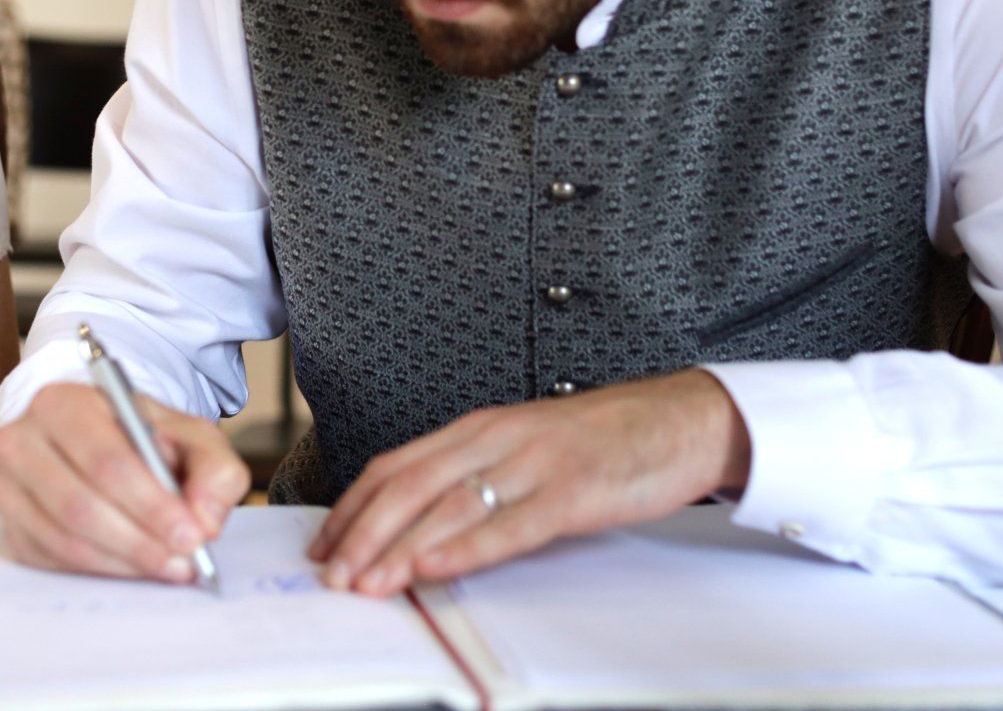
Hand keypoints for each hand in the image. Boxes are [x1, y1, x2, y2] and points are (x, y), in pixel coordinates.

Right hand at [0, 382, 249, 581]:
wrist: (103, 441)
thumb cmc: (144, 437)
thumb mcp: (191, 436)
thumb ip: (214, 470)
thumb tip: (205, 520)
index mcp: (64, 403)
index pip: (105, 460)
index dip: (150, 504)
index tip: (190, 535)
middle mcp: (22, 441)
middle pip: (78, 504)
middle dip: (139, 541)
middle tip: (183, 561)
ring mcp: (9, 487)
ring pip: (64, 539)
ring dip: (122, 562)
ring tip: (167, 567)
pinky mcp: (10, 526)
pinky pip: (51, 561)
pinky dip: (99, 571)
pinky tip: (134, 567)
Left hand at [309, 369, 750, 595]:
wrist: (681, 418)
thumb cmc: (603, 440)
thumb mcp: (525, 449)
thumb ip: (478, 475)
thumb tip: (421, 523)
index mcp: (480, 428)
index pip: (395, 465)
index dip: (351, 506)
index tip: (321, 544)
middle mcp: (497, 437)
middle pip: (408, 485)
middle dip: (361, 533)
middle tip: (330, 574)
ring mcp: (534, 462)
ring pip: (448, 505)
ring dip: (398, 547)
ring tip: (365, 583)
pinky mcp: (572, 490)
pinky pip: (509, 523)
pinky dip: (464, 548)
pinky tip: (434, 566)